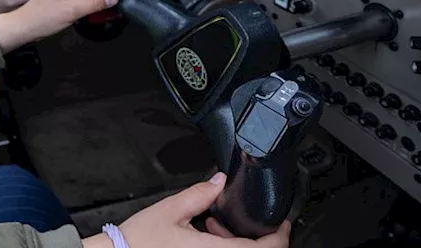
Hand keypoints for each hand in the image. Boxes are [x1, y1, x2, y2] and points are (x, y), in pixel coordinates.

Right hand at [82, 173, 291, 247]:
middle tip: (246, 221)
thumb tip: (219, 181)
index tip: (283, 224)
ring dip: (237, 243)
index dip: (280, 237)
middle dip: (256, 237)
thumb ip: (199, 194)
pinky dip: (222, 247)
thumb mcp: (170, 210)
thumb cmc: (137, 242)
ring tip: (216, 226)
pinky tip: (205, 236)